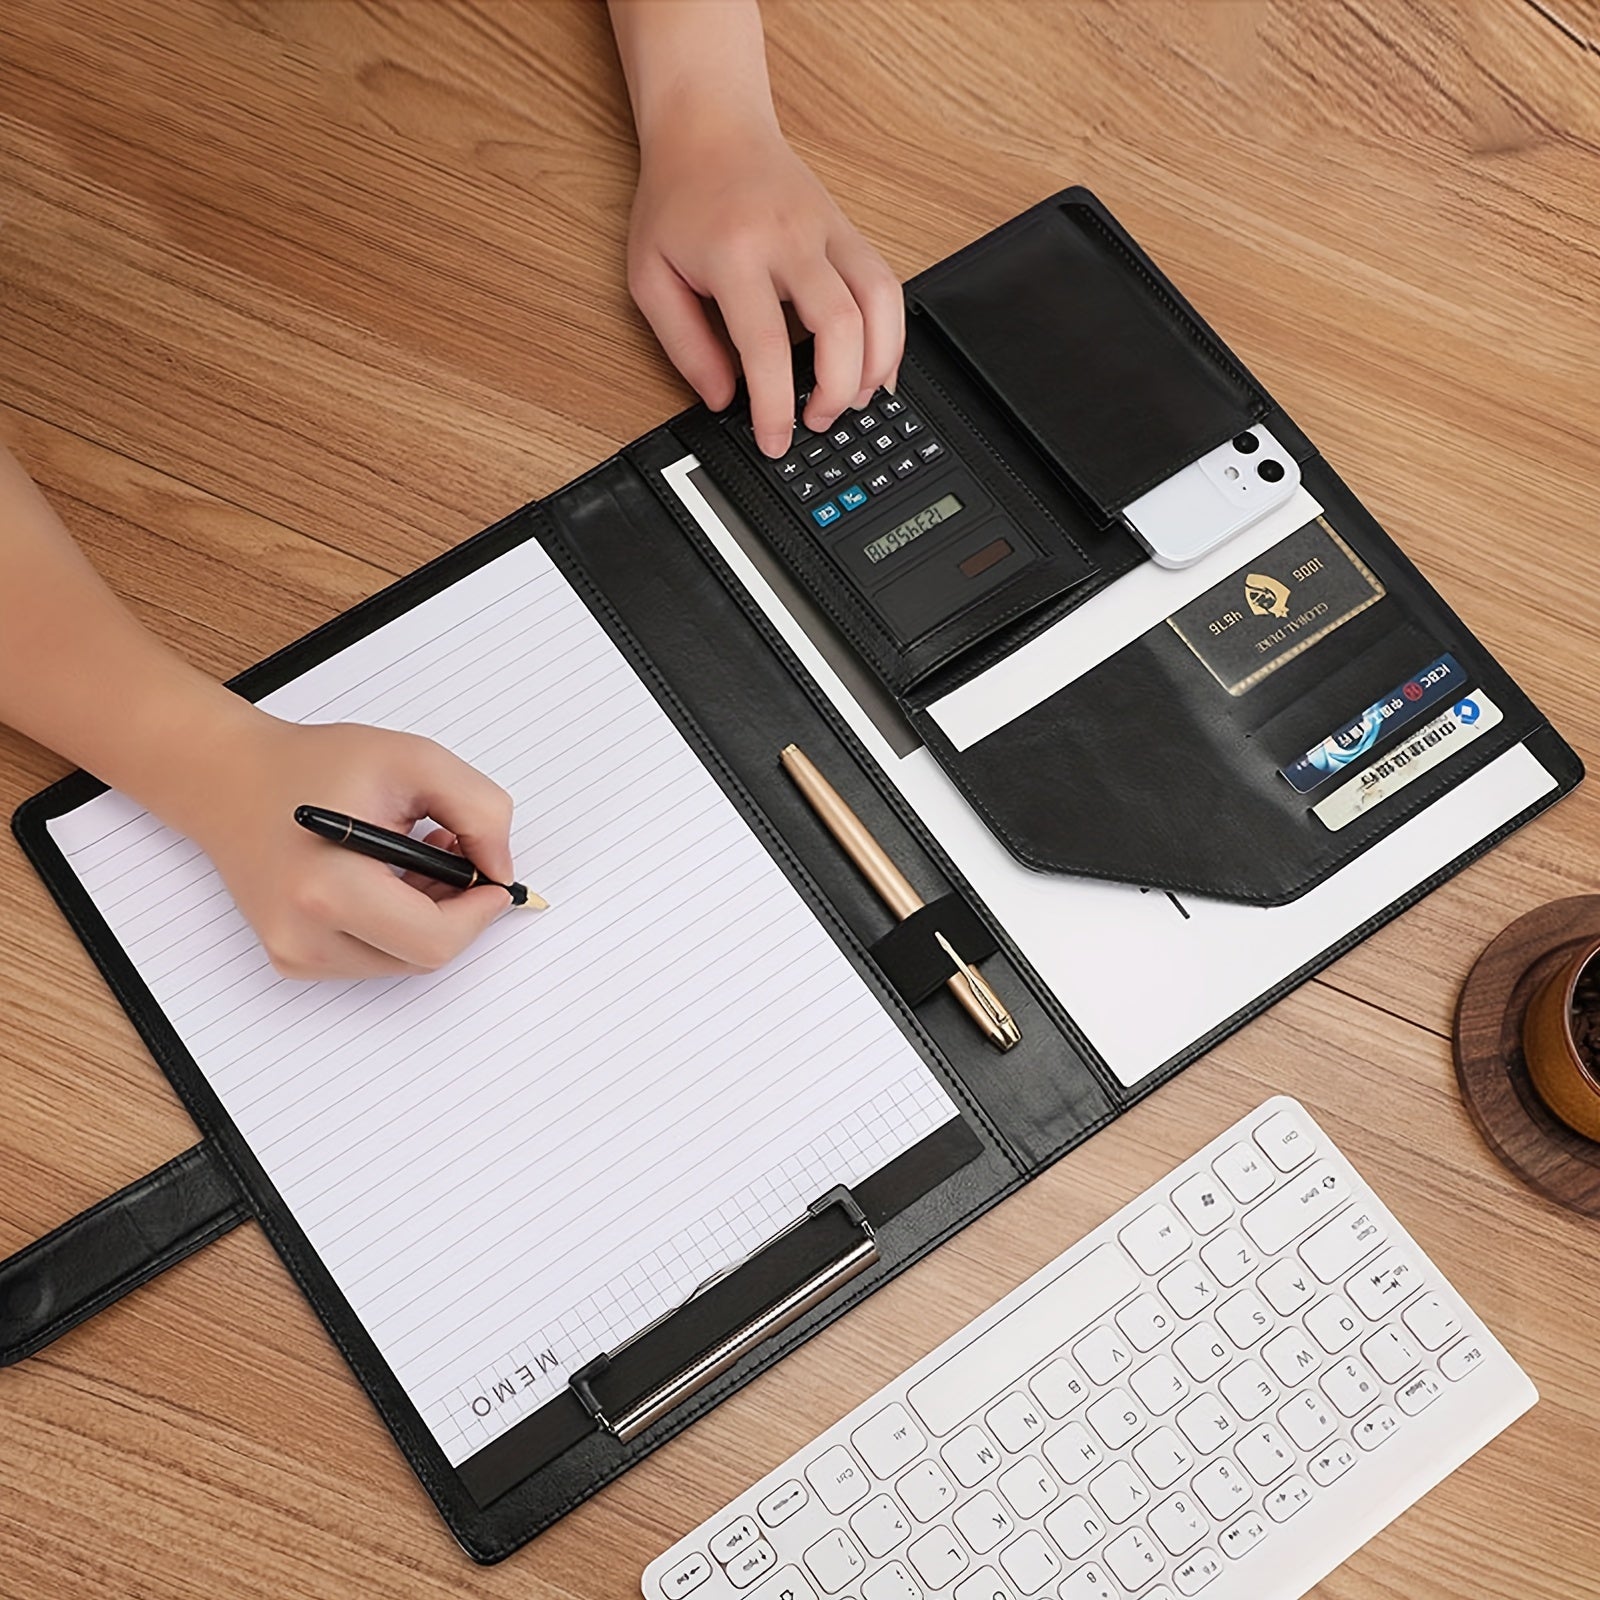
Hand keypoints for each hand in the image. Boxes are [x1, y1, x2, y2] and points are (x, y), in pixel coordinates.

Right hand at [177, 708, 516, 979]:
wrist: (233, 780)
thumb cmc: (315, 765)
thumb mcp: (414, 761)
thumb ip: (479, 810)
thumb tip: (501, 871)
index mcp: (328, 890)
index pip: (435, 940)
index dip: (479, 911)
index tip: (491, 875)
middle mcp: (303, 935)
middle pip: (424, 956)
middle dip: (456, 909)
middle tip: (450, 851)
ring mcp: (294, 954)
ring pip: (403, 960)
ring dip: (428, 915)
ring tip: (414, 854)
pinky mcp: (293, 959)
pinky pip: (375, 957)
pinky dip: (397, 924)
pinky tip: (386, 876)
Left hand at [627, 117, 904, 457]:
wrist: (709, 124)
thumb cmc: (678, 200)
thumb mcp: (650, 276)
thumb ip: (684, 344)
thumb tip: (722, 398)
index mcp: (735, 254)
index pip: (766, 346)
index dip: (774, 406)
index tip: (775, 440)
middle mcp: (790, 239)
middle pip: (840, 326)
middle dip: (836, 389)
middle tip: (817, 420)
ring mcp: (828, 230)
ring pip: (879, 302)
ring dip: (876, 364)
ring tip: (854, 400)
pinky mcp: (848, 229)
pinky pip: (887, 284)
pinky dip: (891, 334)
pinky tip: (876, 367)